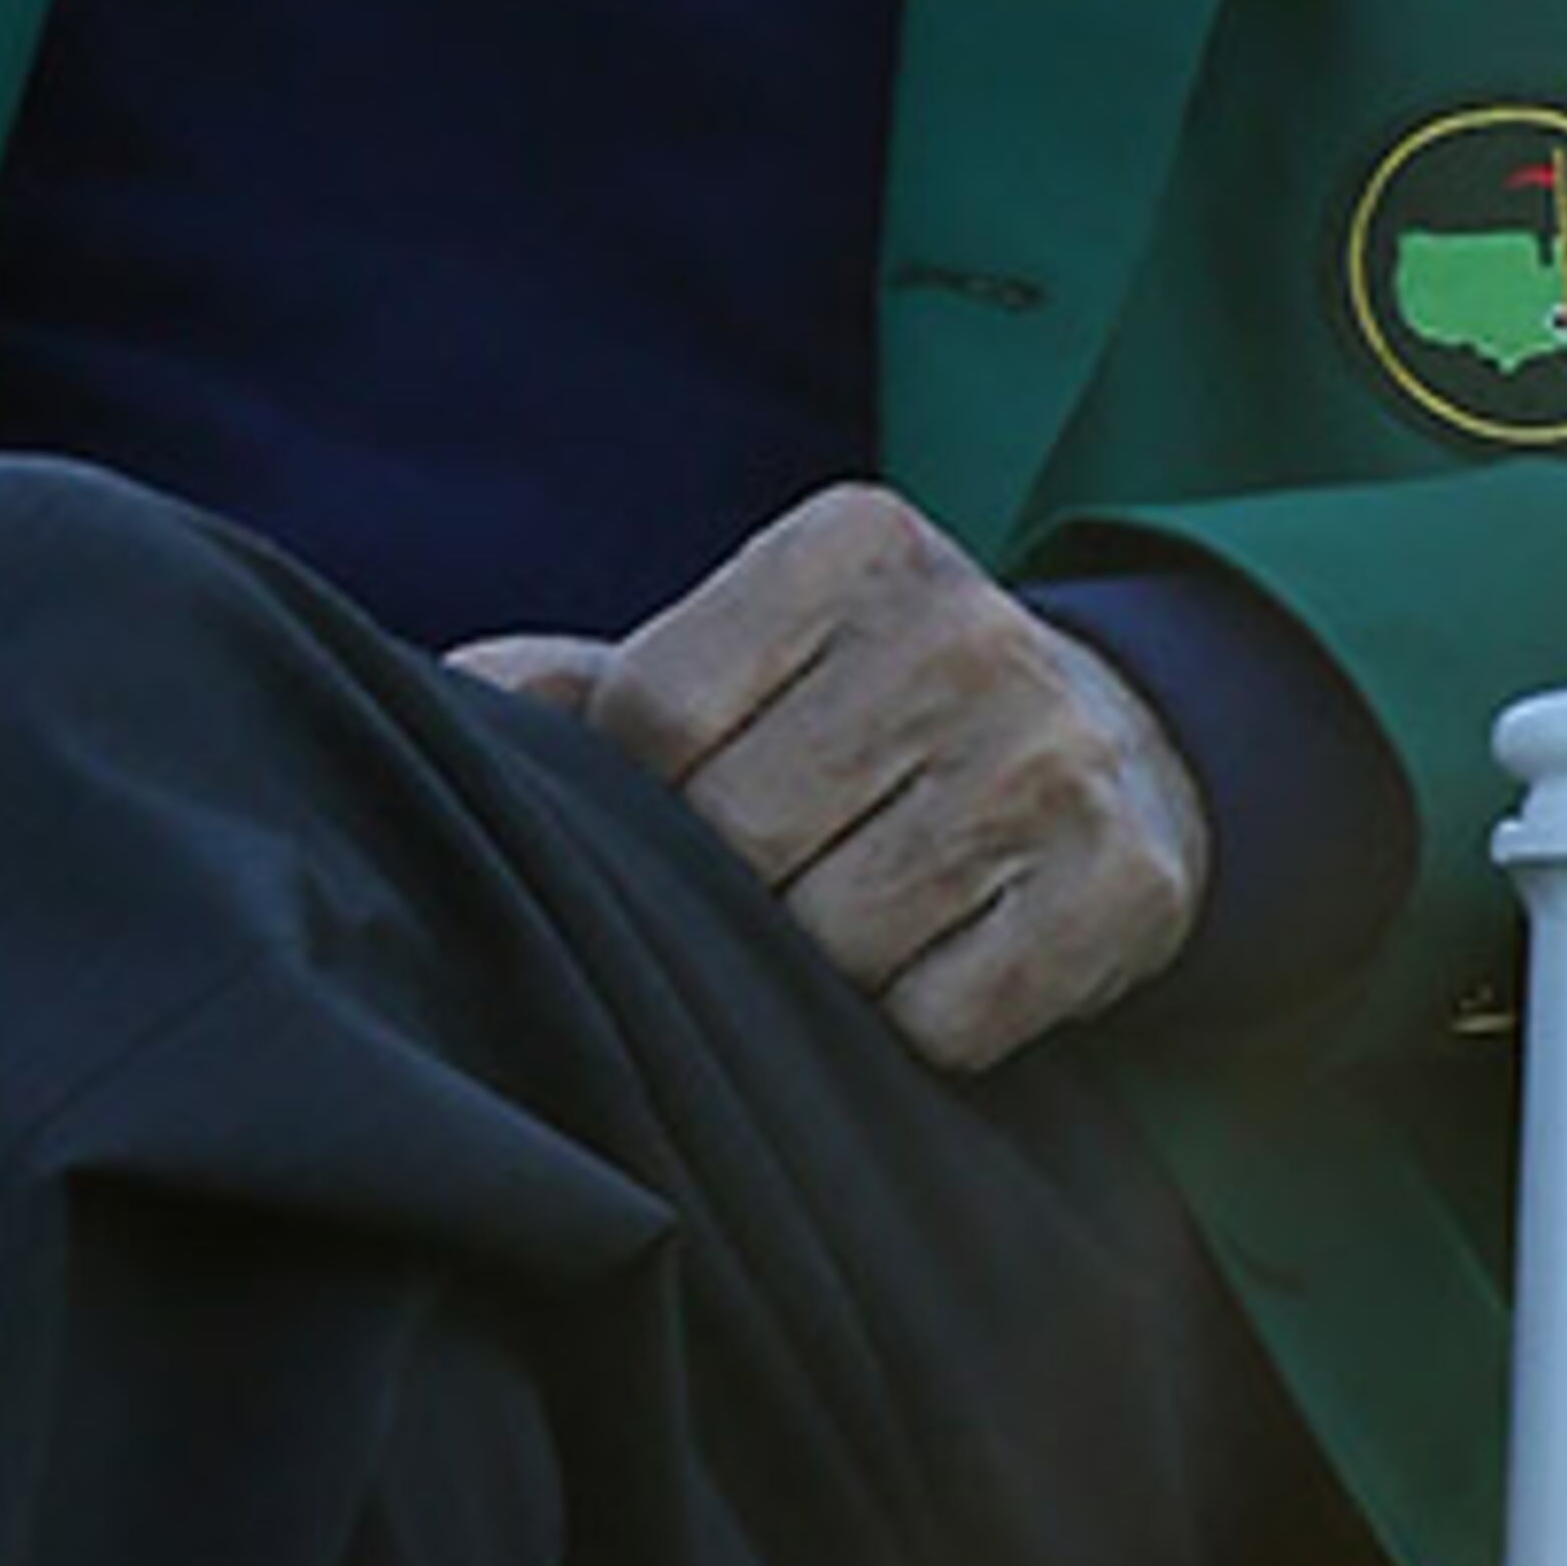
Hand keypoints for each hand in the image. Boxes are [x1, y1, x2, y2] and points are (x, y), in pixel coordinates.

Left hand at [453, 486, 1208, 1073]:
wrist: (1119, 749)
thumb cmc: (862, 713)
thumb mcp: (744, 660)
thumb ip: (589, 687)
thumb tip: (444, 704)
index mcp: (851, 544)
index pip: (656, 709)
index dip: (645, 791)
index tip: (692, 795)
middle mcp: (962, 628)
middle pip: (742, 833)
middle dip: (736, 886)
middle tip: (786, 867)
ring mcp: (1053, 753)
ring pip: (841, 940)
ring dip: (828, 964)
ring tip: (864, 903)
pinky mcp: (1122, 882)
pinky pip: (948, 1020)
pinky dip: (924, 1021)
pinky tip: (950, 950)